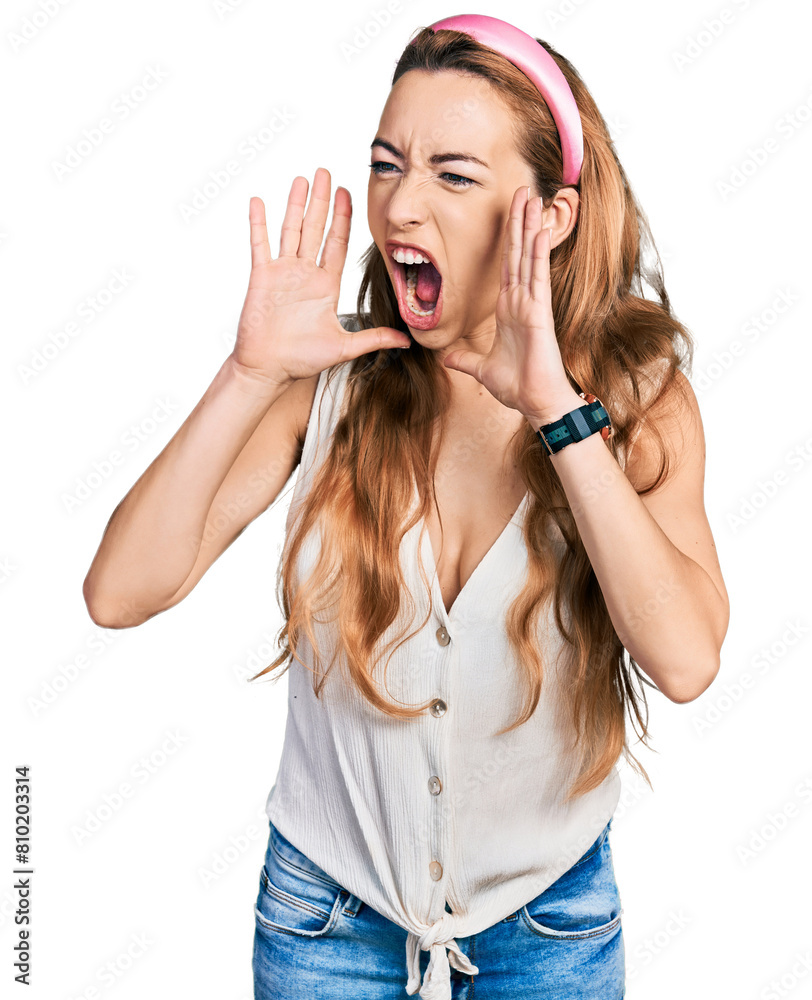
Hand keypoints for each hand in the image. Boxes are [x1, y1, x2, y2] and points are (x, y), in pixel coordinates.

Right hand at [232, 167, 410, 386]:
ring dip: (296, 204)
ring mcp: (282, 273)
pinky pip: (260, 244)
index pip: (337, 243)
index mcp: (326, 285)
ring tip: (302, 179)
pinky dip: (259, 223)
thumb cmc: (302, 360)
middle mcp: (305, 274)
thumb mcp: (345, 347)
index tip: (348, 193)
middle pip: (316, 228)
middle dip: (322, 200)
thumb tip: (406, 342)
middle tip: (326, 172)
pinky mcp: (261, 277)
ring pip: (290, 229)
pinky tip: (258, 201)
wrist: (269, 369)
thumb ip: (374, 339)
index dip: (344, 218)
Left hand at [442, 185, 581, 422]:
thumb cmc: (517, 387)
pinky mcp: (539, 313)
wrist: (536, 403)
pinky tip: (540, 230)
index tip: (509, 213)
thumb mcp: (481, 370)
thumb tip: (443, 358)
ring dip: (530, 226)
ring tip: (533, 198)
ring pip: (529, 257)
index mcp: (509, 309)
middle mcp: (521, 301)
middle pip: (519, 253)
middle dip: (519, 221)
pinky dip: (538, 253)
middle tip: (522, 189)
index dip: (507, 238)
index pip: (507, 266)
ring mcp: (532, 305)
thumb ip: (463, 360)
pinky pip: (537, 277)